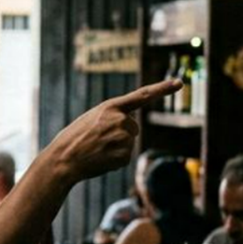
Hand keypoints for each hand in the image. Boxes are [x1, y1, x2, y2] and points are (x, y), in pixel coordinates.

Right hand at [46, 80, 181, 184]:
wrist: (63, 159)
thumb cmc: (74, 138)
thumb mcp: (92, 118)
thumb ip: (113, 117)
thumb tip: (130, 127)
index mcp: (111, 106)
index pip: (142, 95)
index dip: (162, 89)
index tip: (179, 83)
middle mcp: (120, 120)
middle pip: (133, 128)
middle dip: (120, 134)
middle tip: (98, 140)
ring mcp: (123, 138)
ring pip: (129, 143)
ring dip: (116, 148)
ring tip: (97, 149)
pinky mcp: (124, 155)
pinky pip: (125, 157)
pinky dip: (114, 160)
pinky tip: (100, 159)